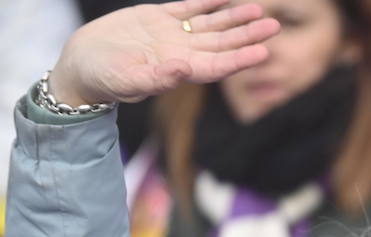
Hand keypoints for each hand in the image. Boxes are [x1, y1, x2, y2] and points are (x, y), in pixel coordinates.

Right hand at [47, 0, 279, 108]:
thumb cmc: (105, 80)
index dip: (242, 58)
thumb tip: (183, 70)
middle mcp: (183, 52)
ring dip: (235, 17)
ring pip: (211, 24)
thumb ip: (157, 78)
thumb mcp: (129, 81)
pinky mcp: (158, 18)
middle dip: (249, 35)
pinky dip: (207, 1)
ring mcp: (172, 34)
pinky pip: (188, 7)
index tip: (264, 52)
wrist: (83, 65)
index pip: (219, 65)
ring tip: (259, 8)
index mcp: (181, 71)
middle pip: (223, 43)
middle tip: (274, 25)